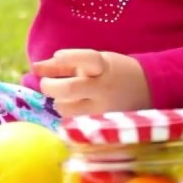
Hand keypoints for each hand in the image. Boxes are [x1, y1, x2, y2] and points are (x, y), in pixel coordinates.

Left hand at [32, 49, 150, 117]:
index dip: (70, 57)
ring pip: (67, 110)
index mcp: (103, 67)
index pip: (88, 59)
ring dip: (59, 103)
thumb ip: (61, 65)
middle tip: (47, 85)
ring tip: (67, 99)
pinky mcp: (103, 127)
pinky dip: (69, 117)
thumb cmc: (111, 72)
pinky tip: (75, 111)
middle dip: (49, 86)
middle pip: (69, 89)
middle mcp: (104, 89)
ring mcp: (104, 110)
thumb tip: (34, 68)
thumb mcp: (92, 62)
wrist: (149, 90)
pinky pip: (74, 124)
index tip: (58, 55)